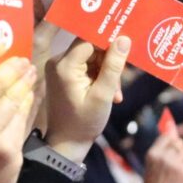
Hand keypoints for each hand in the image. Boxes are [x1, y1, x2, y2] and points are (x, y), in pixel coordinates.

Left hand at [44, 36, 130, 163]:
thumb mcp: (103, 95)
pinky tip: (107, 93)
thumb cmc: (84, 122)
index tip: (125, 54)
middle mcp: (58, 61)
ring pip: (92, 57)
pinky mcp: (63, 74)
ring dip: (106, 72)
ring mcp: (59, 68)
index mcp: (65, 65)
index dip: (109, 44)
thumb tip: (123, 38)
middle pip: (91, 47)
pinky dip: (99, 76)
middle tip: (118, 84)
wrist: (66, 145)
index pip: (90, 40)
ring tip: (113, 93)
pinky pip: (87, 66)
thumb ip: (113, 66)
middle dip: (109, 62)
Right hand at [135, 133, 182, 182]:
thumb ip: (161, 151)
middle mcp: (163, 156)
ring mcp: (174, 163)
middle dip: (181, 149)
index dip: (172, 140)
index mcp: (153, 153)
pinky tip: (179, 179)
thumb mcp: (151, 166)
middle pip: (179, 142)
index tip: (174, 146)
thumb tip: (172, 134)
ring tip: (178, 170)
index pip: (167, 136)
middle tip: (177, 160)